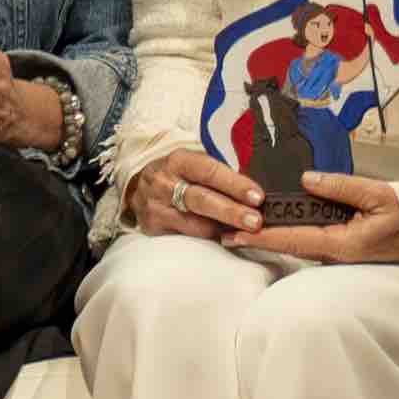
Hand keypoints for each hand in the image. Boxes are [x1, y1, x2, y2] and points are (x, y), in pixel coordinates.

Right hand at [124, 147, 263, 240]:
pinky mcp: (153, 227)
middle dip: (232, 212)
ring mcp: (156, 207)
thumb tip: (256, 193)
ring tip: (246, 232)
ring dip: (225, 229)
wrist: (141, 187)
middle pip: (202, 200)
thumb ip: (220, 175)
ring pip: (195, 224)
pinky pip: (188, 237)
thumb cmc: (178, 175)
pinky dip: (209, 237)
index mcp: (178, 161)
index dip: (235, 185)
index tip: (258, 197)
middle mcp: (163, 183)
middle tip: (255, 221)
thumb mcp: (193, 164)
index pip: (209, 171)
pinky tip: (223, 236)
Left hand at [227, 170, 398, 265]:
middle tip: (223, 229)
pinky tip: (274, 221)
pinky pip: (311, 239)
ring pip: (298, 242)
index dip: (262, 237)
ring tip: (239, 224)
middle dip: (257, 237)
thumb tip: (306, 179)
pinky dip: (290, 230)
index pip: (294, 239)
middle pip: (289, 244)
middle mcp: (337, 253)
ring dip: (271, 234)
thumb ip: (339, 186)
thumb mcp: (376, 194)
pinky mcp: (344, 246)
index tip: (234, 234)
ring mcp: (340, 253)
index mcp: (343, 244)